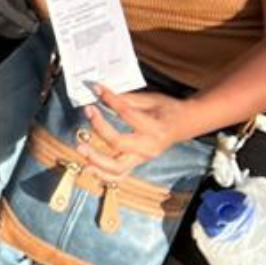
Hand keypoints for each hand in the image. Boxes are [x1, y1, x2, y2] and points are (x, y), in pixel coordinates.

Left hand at [77, 87, 194, 179]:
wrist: (184, 124)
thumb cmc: (167, 109)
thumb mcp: (150, 99)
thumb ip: (126, 99)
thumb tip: (101, 93)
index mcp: (153, 127)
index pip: (126, 113)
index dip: (110, 99)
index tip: (97, 89)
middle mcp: (148, 146)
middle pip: (118, 143)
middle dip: (99, 130)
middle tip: (88, 113)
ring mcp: (143, 158)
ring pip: (117, 168)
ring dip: (96, 160)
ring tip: (80, 148)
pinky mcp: (138, 163)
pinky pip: (119, 175)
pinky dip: (103, 174)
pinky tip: (88, 168)